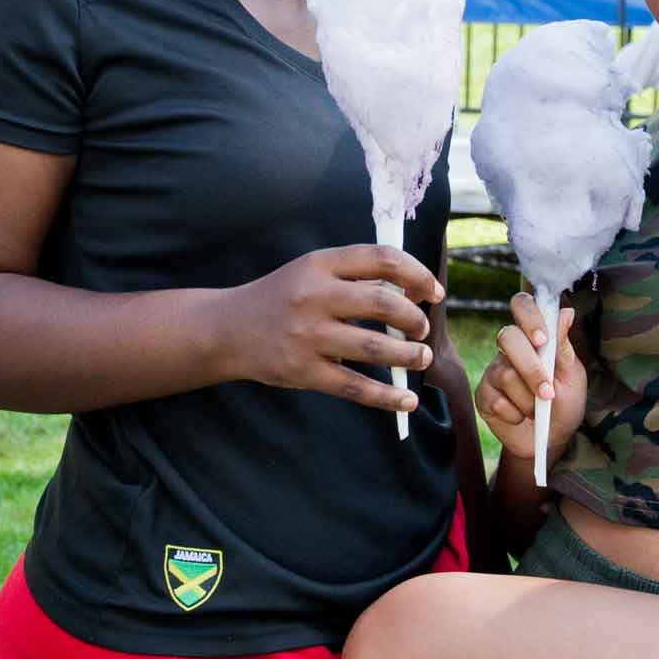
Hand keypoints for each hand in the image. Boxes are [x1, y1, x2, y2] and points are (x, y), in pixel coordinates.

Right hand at [223, 244, 441, 417]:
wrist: (226, 329)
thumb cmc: (280, 298)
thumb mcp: (310, 271)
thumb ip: (354, 276)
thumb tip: (411, 291)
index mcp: (320, 264)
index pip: (381, 258)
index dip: (416, 273)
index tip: (433, 291)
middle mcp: (314, 296)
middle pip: (383, 302)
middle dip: (414, 318)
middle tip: (421, 329)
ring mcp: (308, 335)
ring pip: (375, 346)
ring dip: (409, 355)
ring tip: (420, 357)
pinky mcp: (303, 371)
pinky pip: (355, 387)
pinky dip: (387, 397)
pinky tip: (407, 400)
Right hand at [474, 290, 588, 466]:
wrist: (549, 439)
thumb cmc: (564, 402)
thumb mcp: (572, 376)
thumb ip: (563, 346)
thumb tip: (566, 312)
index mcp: (533, 336)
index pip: (522, 306)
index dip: (528, 317)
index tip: (542, 341)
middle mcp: (509, 349)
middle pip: (507, 337)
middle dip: (531, 368)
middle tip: (548, 392)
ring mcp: (494, 371)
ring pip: (506, 374)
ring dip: (529, 399)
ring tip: (538, 410)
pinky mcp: (483, 395)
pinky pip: (496, 400)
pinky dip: (515, 414)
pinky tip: (520, 417)